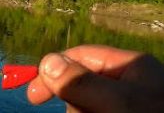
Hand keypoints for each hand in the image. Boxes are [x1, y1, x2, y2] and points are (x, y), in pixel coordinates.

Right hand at [27, 45, 163, 112]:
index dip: (54, 70)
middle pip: (80, 84)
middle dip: (74, 102)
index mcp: (130, 66)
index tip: (33, 94)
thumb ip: (82, 83)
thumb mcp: (117, 103)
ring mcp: (124, 105)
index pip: (81, 57)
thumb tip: (46, 63)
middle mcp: (127, 83)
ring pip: (84, 105)